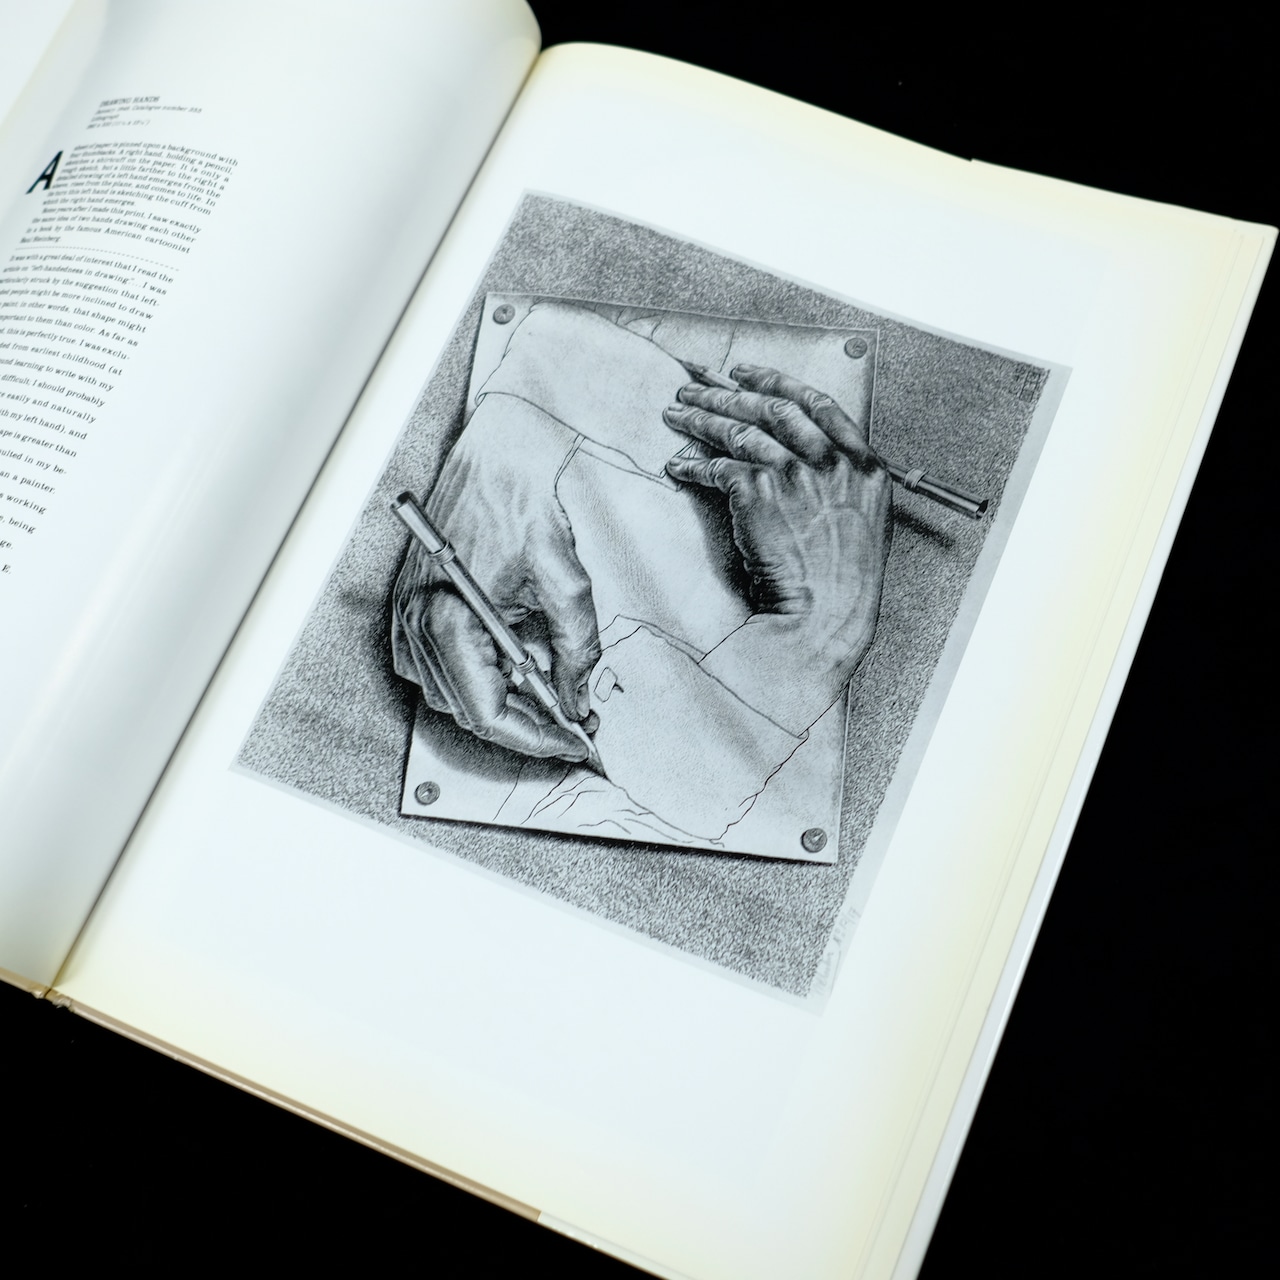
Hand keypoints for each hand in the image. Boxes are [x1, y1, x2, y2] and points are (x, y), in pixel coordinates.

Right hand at [391, 402, 600, 761]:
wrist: (492, 457)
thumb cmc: (519, 503)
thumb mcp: (566, 581)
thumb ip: (576, 649)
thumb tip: (577, 698)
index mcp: (449, 621)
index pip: (489, 713)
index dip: (536, 738)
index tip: (575, 743)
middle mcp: (418, 626)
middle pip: (472, 712)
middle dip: (527, 723)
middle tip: (577, 723)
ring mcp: (409, 620)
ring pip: (457, 697)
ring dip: (506, 705)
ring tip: (554, 696)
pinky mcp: (414, 611)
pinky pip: (443, 671)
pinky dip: (482, 681)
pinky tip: (517, 670)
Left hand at [663, 364, 891, 732]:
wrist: (824, 619)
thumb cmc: (840, 586)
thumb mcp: (861, 527)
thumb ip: (842, 488)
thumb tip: (807, 462)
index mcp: (865, 467)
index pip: (818, 404)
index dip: (776, 383)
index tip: (746, 374)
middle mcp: (833, 463)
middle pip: (773, 409)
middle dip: (727, 394)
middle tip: (695, 389)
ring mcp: (797, 476)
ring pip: (741, 431)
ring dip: (702, 418)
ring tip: (675, 415)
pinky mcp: (760, 494)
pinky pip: (717, 467)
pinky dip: (693, 464)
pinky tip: (676, 465)